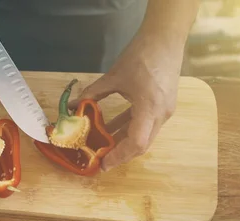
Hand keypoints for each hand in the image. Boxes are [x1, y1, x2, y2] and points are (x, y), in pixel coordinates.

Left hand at [68, 33, 184, 171]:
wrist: (165, 38)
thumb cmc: (141, 55)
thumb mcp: (114, 76)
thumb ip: (93, 93)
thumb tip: (74, 106)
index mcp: (150, 108)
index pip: (136, 143)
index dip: (119, 156)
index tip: (103, 164)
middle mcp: (161, 114)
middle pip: (141, 144)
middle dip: (121, 154)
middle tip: (100, 160)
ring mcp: (165, 110)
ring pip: (144, 135)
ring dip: (124, 141)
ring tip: (103, 147)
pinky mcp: (163, 105)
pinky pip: (146, 123)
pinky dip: (130, 128)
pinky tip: (113, 129)